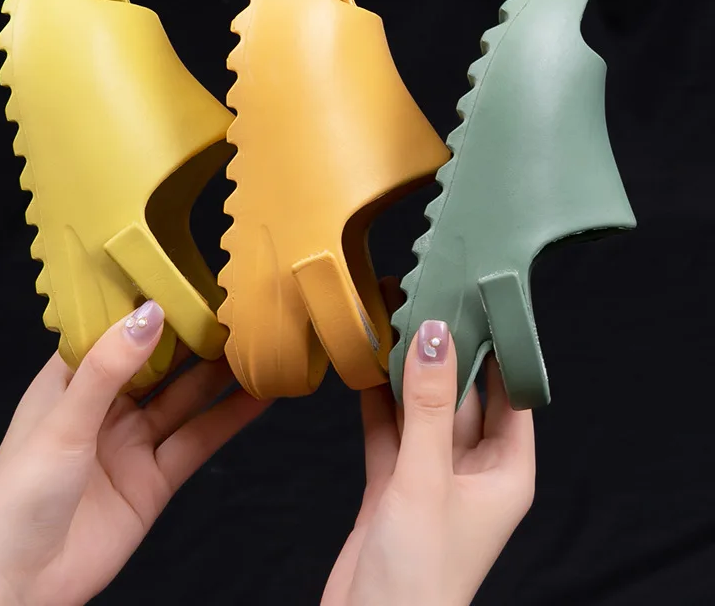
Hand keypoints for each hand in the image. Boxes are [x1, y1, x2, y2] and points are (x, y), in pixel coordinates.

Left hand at [0, 301, 270, 605]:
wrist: (18, 590)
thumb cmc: (15, 501)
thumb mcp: (63, 422)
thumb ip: (109, 368)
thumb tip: (150, 313)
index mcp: (69, 382)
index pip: (115, 330)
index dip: (150, 305)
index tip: (187, 278)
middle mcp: (105, 407)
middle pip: (159, 362)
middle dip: (193, 337)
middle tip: (235, 309)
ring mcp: (132, 442)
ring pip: (184, 398)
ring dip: (219, 374)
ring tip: (257, 344)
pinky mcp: (155, 478)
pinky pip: (198, 440)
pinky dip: (230, 418)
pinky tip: (258, 397)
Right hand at [322, 280, 534, 605]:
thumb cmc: (419, 575)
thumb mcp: (426, 479)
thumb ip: (427, 406)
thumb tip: (435, 336)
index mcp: (505, 472)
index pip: (511, 395)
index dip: (498, 349)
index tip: (478, 302)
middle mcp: (472, 470)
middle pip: (460, 397)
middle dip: (443, 354)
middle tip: (423, 301)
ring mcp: (430, 477)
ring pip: (420, 410)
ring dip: (405, 374)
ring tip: (390, 323)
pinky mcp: (394, 485)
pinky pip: (389, 430)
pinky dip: (377, 402)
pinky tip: (365, 367)